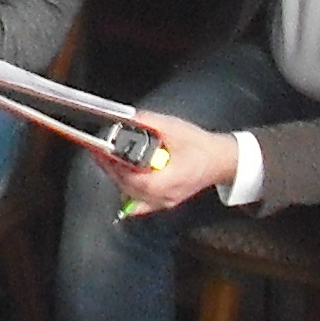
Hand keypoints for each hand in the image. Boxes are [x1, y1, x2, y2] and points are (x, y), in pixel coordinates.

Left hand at [94, 107, 234, 210]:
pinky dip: (128, 191)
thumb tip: (127, 117)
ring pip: (131, 195)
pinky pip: (139, 203)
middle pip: (127, 188)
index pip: (132, 179)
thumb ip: (148, 122)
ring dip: (118, 178)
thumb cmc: (200, 146)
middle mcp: (164, 197)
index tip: (101, 152)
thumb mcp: (173, 127)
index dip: (114, 166)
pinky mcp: (164, 202)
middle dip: (111, 169)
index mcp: (168, 180)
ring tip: (108, 160)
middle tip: (98, 152)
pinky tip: (121, 178)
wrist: (221, 160)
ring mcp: (164, 203)